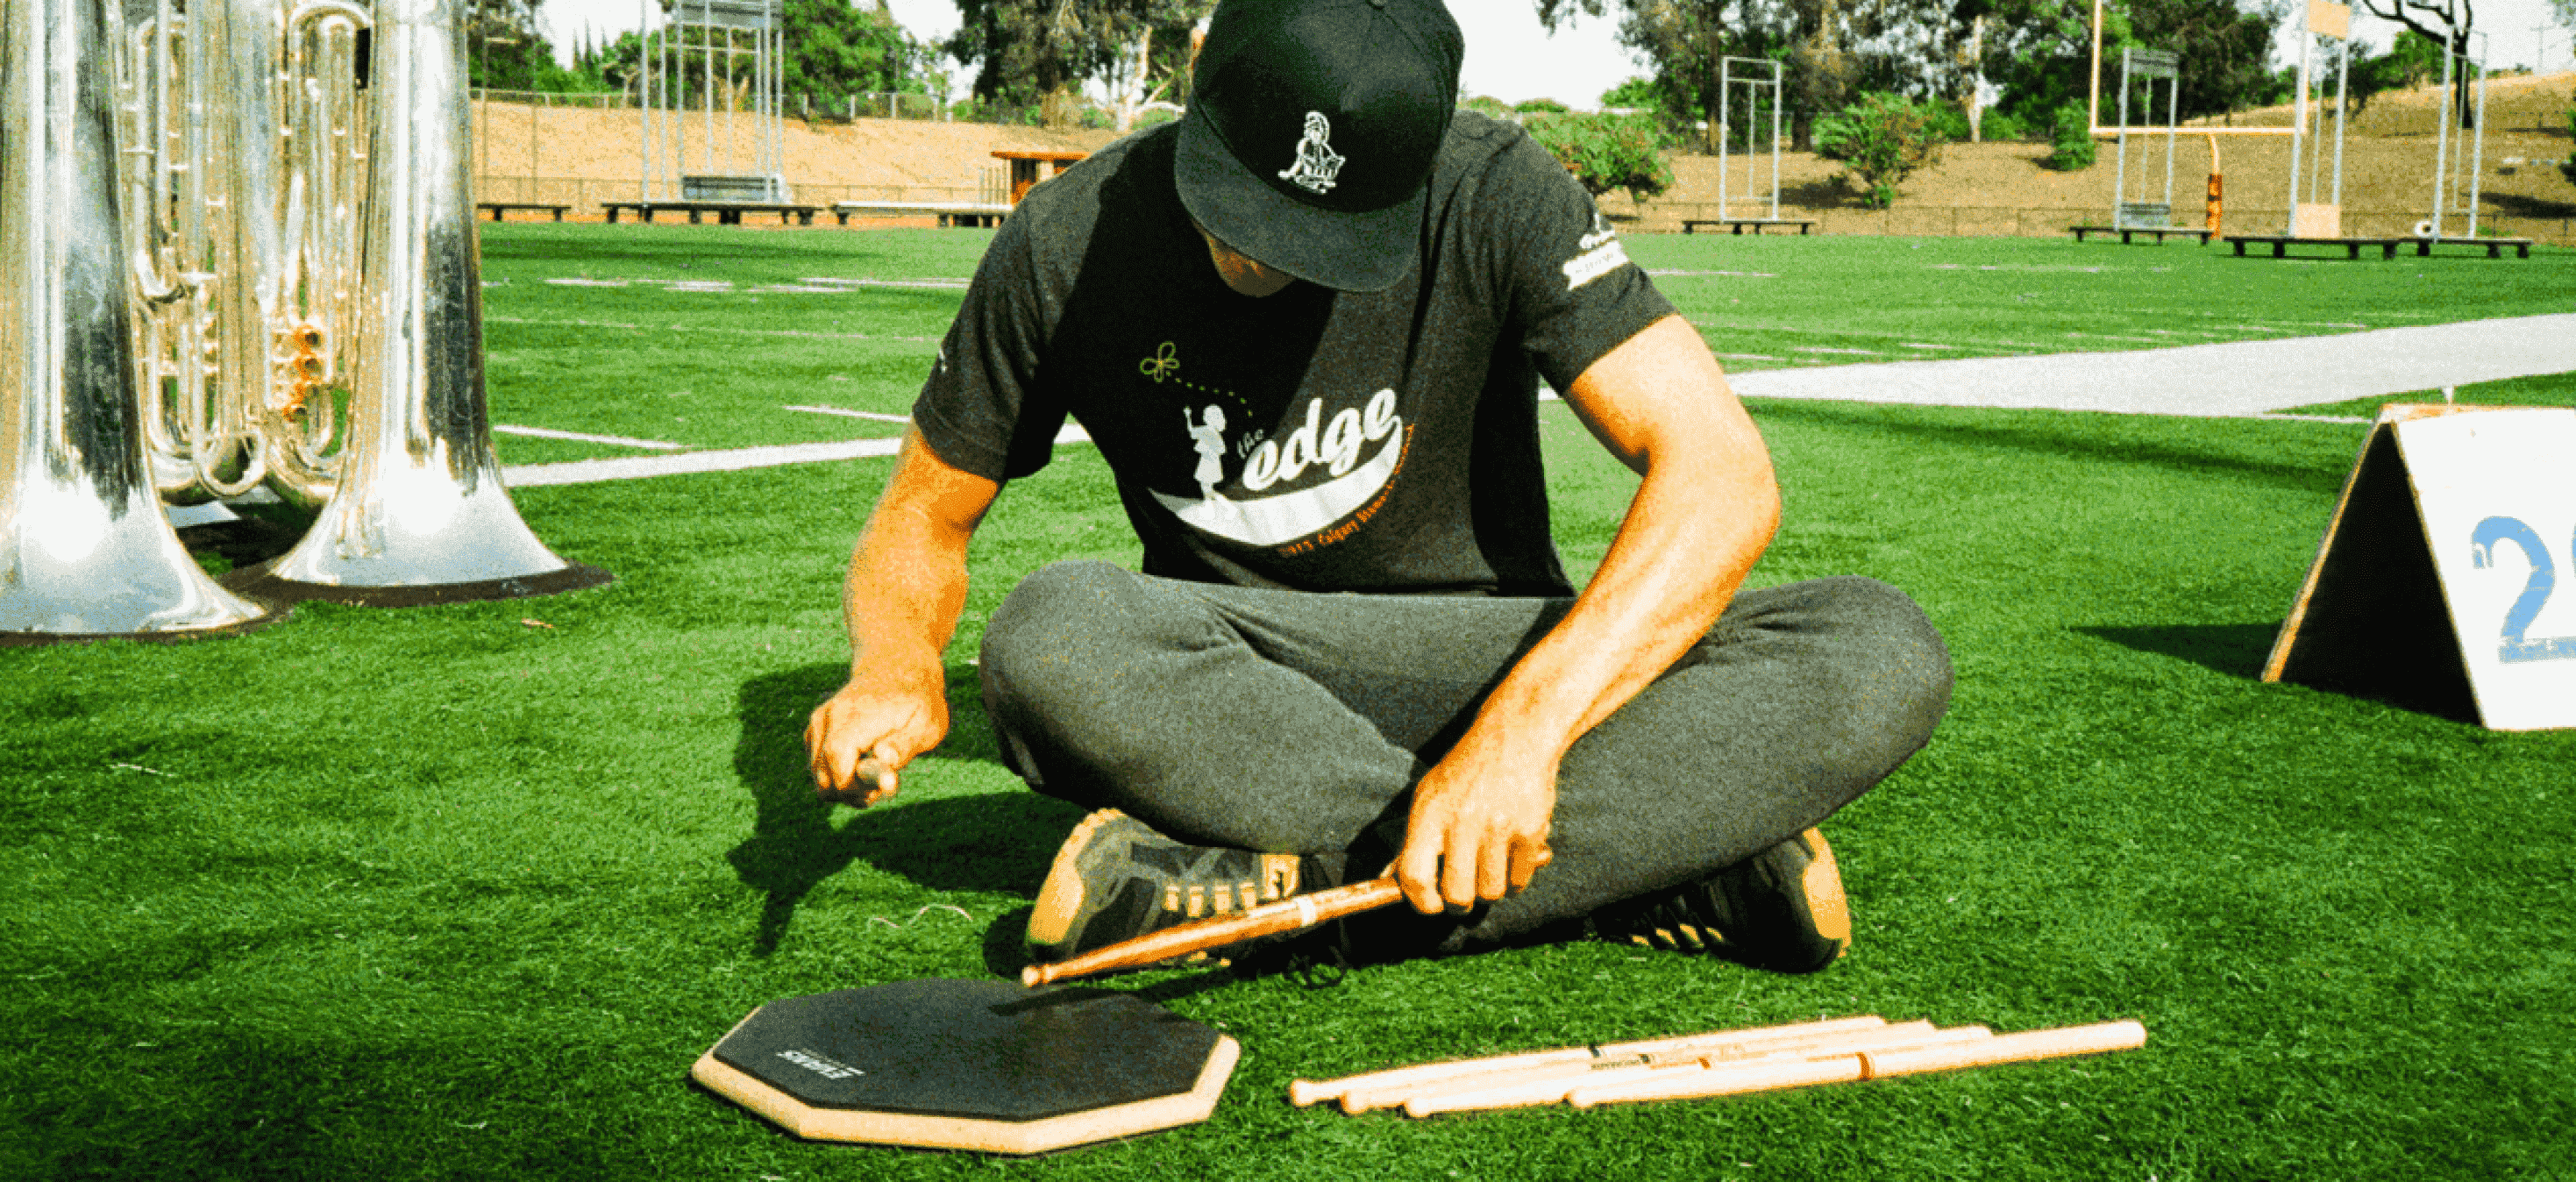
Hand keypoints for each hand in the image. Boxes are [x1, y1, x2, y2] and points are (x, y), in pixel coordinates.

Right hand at [804, 667, 948, 806]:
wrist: (897, 669)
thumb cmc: (918, 701)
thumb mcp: (927, 723)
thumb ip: (904, 745)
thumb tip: (884, 760)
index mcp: (854, 717)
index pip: (838, 768)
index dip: (858, 789)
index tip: (886, 783)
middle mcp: (828, 718)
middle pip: (824, 779)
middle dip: (853, 793)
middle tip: (885, 781)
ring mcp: (818, 723)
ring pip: (819, 778)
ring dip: (847, 787)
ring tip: (877, 771)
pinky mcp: (815, 729)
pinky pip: (818, 768)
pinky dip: (838, 776)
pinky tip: (863, 765)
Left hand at [1392, 739, 1557, 913]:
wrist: (1515, 737)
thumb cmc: (1465, 771)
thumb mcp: (1428, 795)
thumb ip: (1412, 838)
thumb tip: (1391, 880)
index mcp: (1429, 813)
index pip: (1414, 877)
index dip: (1421, 901)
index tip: (1431, 904)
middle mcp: (1461, 821)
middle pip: (1457, 895)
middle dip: (1460, 903)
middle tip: (1464, 893)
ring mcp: (1497, 827)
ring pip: (1491, 892)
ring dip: (1490, 888)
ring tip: (1489, 866)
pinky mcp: (1529, 831)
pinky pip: (1519, 881)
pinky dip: (1516, 879)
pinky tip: (1511, 857)